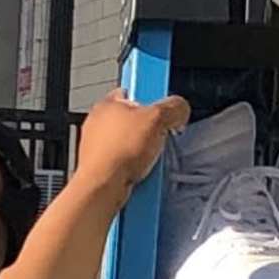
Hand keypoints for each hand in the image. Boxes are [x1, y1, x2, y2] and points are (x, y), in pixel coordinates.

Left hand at [70, 89, 189, 204]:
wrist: (103, 187)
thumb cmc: (118, 152)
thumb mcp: (157, 118)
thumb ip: (173, 108)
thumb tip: (180, 108)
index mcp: (107, 103)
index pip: (133, 90)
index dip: (152, 97)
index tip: (163, 105)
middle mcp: (98, 123)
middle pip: (134, 120)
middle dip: (151, 129)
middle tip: (160, 134)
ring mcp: (98, 147)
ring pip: (130, 143)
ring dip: (144, 150)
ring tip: (150, 157)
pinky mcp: (101, 167)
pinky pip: (125, 162)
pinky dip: (135, 167)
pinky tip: (141, 171)